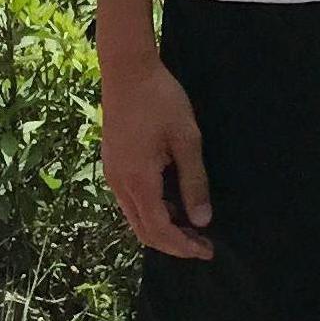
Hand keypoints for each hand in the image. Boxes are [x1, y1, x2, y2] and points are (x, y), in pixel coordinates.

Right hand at [101, 60, 213, 258]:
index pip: (159, 230)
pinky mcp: (112, 164)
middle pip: (144, 231)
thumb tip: (202, 219)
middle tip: (202, 243)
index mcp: (138, 180)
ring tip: (192, 224)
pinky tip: (173, 200)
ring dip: (163, 227)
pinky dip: (152, 210)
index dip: (183, 246)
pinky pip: (131, 200)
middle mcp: (119, 183)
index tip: (207, 250)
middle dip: (173, 243)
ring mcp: (112, 174)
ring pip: (136, 217)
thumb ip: (194, 181)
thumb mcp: (187, 139)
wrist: (127, 70)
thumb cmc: (160, 99)